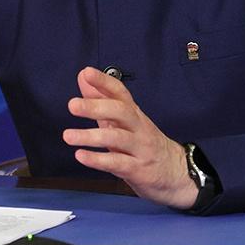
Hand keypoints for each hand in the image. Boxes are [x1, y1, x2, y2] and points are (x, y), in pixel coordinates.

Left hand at [62, 67, 197, 208]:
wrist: (176, 171)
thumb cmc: (143, 143)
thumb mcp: (123, 121)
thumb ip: (101, 99)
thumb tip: (83, 77)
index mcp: (133, 113)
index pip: (120, 92)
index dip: (104, 81)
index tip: (87, 73)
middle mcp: (138, 127)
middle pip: (120, 111)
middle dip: (96, 107)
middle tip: (72, 105)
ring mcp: (139, 147)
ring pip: (117, 138)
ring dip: (91, 136)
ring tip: (68, 136)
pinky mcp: (138, 169)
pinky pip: (117, 163)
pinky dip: (98, 160)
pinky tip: (81, 156)